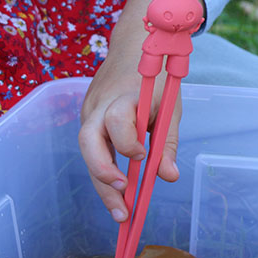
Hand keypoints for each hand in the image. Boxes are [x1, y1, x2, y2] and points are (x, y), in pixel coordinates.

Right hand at [79, 0, 194, 221]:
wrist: (132, 45)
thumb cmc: (156, 77)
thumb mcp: (170, 106)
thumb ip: (167, 142)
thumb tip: (168, 177)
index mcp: (121, 97)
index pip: (117, 123)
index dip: (127, 144)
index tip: (142, 157)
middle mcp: (98, 105)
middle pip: (88, 144)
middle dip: (104, 177)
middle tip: (123, 208)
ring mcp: (88, 111)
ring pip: (87, 152)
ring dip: (102, 183)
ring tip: (120, 212)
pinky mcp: (88, 117)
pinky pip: (92, 147)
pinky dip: (103, 169)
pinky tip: (117, 190)